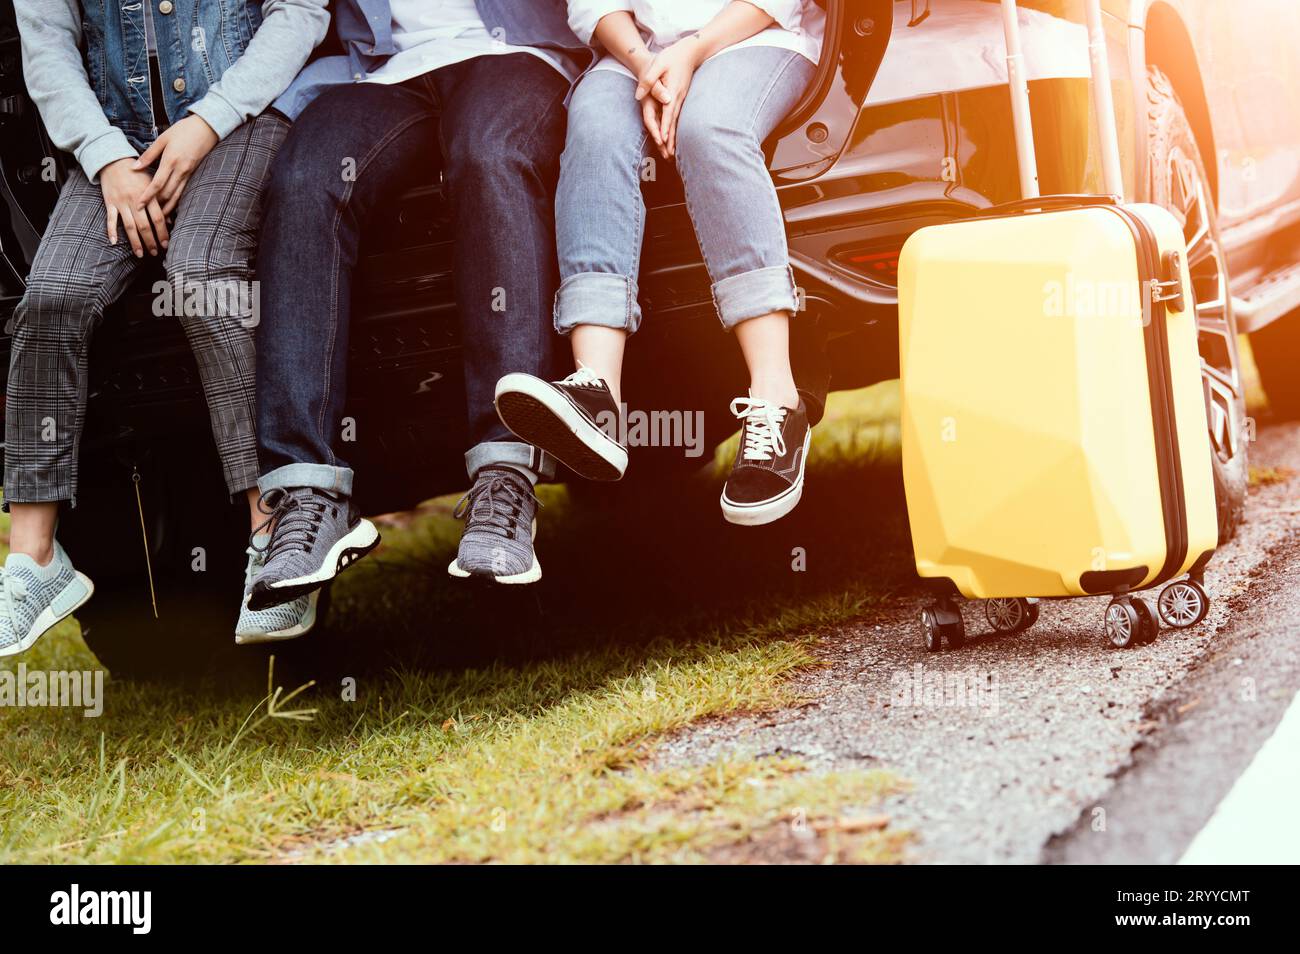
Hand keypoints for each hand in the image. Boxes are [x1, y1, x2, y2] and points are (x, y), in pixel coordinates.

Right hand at [99, 158, 168, 256]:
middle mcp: (135, 200)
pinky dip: (111, 231)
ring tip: (141, 254)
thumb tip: (170, 221)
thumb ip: (161, 202)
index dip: (163, 233)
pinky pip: (110, 219)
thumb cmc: (137, 175)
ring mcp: (121, 202)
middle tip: (155, 253)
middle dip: (151, 242)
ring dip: (135, 242)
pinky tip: (114, 242)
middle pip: (144, 226)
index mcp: (149, 196)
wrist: (114, 161)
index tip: (166, 244)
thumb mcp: (152, 185)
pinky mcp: (110, 202)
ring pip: (129, 226)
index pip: (158, 219)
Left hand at [134, 114, 217, 215]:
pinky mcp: (193, 174)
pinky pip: (184, 191)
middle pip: (167, 194)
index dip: (147, 196)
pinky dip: (177, 201)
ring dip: (168, 208)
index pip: (157, 184)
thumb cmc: (183, 130)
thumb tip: (134, 167)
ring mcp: (189, 173)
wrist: (206, 128)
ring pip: (177, 195)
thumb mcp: (162, 139)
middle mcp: (180, 170)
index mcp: (171, 160)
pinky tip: (172, 207)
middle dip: (157, 206)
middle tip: (146, 216)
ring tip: (160, 219)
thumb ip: (148, 155)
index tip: (138, 206)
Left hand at [635, 36, 704, 157]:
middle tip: (668, 156)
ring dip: (674, 137)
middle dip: (671, 140)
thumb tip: (638, 95)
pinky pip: (677, 117)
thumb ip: (649, 80)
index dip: (664, 127)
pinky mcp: (681, 98)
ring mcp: (681, 98)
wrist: (691, 50)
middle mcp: (678, 98)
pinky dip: (676, 129)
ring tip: (672, 153)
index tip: (663, 141)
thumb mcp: (659, 64)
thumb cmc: (673, 55)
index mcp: (672, 91)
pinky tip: (674, 137)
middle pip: (673, 122)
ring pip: (676, 121)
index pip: (668, 113)